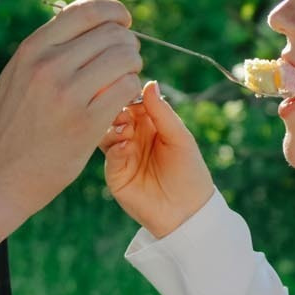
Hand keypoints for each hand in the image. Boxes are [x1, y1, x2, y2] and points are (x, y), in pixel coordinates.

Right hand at [0, 0, 141, 252]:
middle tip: (126, 60)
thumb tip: (86, 14)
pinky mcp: (86, 122)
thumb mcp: (19, 73)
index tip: (123, 23)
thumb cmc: (17, 122)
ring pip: (125, 57)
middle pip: (112, 33)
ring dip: (133, 67)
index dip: (114, 12)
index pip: (87, 11)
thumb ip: (48, 45)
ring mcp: (68, 94)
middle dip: (127, 44)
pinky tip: (121, 100)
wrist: (3, 172)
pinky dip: (132, 90)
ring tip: (124, 79)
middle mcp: (48, 66)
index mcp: (33, 49)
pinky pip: (127, 88)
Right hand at [100, 81, 214, 238]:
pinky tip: (126, 145)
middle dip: (116, 108)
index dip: (128, 93)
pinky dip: (115, 146)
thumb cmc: (189, 172)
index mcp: (150, 124)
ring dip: (114, 126)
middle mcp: (132, 136)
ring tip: (127, 130)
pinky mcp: (115, 173)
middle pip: (114, 113)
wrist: (187, 211)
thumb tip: (149, 83)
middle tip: (124, 110)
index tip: (127, 87)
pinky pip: (109, 154)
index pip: (132, 101)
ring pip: (106, 132)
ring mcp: (122, 154)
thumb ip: (162, 112)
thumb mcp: (179, 137)